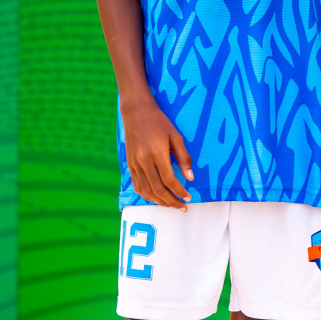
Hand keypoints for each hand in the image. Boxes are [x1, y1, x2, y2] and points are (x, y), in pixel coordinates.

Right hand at [121, 95, 193, 209]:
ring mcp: (135, 164)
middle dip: (171, 201)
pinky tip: (156, 198)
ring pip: (146, 191)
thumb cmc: (159, 122)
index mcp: (157, 153)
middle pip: (158, 189)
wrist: (136, 112)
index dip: (180, 191)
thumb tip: (190, 178)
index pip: (169, 180)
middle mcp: (144, 161)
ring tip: (171, 205)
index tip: (188, 198)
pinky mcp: (129, 165)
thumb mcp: (176, 136)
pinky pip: (137, 186)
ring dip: (160, 202)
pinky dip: (147, 196)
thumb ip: (184, 158)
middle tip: (182, 207)